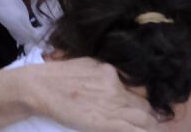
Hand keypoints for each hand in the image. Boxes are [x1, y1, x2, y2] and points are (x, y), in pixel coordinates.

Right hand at [28, 57, 157, 130]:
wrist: (39, 88)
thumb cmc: (55, 77)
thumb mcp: (83, 65)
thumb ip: (101, 72)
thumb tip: (112, 78)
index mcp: (109, 72)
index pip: (138, 87)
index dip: (143, 99)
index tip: (146, 107)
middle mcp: (116, 87)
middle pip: (145, 104)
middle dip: (149, 114)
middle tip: (151, 123)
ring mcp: (114, 105)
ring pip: (146, 119)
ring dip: (150, 127)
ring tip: (150, 131)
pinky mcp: (108, 123)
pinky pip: (135, 131)